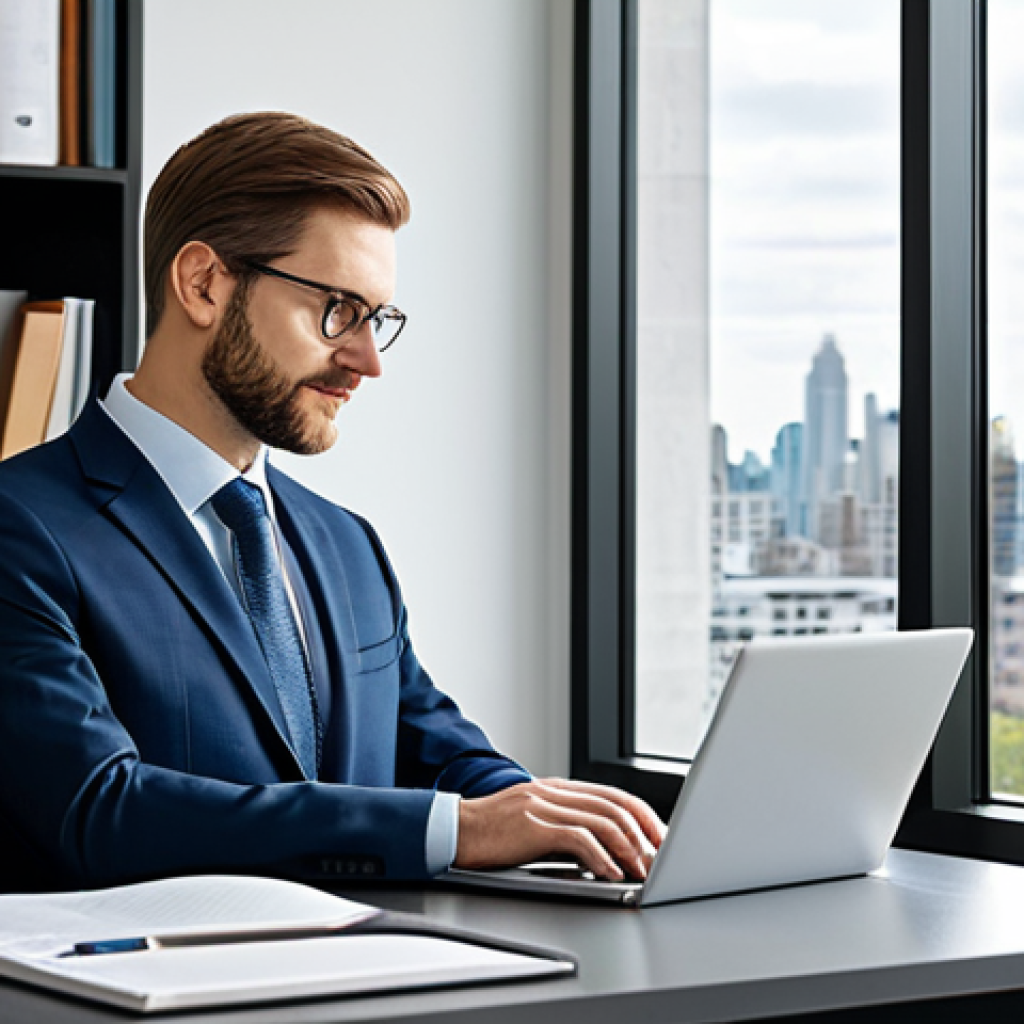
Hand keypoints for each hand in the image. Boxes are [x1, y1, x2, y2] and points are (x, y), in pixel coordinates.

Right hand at [454, 778, 666, 880]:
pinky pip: (576, 839)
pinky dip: (599, 857)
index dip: (641, 814)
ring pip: (600, 820)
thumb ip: (563, 827)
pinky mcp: (531, 826)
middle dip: (643, 831)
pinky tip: (610, 873)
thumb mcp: (532, 823)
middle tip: (660, 856)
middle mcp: (552, 792)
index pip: (611, 794)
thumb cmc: (490, 834)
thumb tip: (602, 850)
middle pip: (613, 804)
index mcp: (555, 789)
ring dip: (626, 848)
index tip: (658, 836)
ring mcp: (542, 806)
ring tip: (641, 870)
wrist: (452, 830)